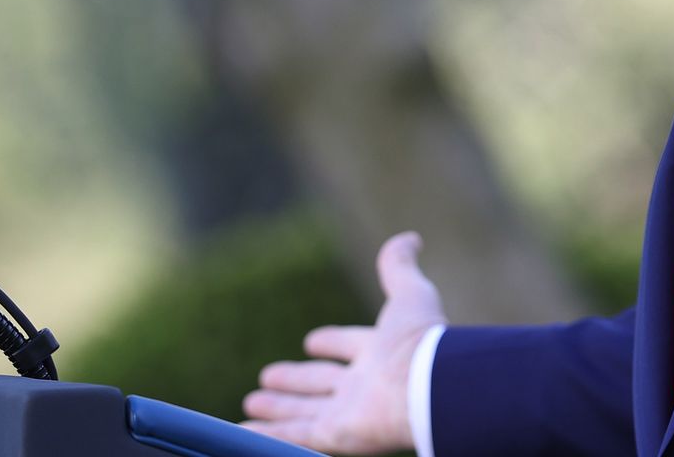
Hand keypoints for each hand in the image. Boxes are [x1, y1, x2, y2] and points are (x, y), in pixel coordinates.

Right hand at [241, 231, 447, 454]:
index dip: (332, 342)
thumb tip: (409, 238)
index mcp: (382, 353)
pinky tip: (244, 432)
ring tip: (251, 402)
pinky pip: (295, 436)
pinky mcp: (336, 436)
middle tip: (268, 375)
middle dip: (295, 379)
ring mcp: (349, 413)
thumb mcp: (409, 294)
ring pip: (303, 411)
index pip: (350, 345)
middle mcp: (365, 386)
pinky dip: (269, 436)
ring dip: (278, 408)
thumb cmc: (420, 342)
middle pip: (321, 383)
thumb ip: (400, 268)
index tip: (312, 341)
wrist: (429, 387)